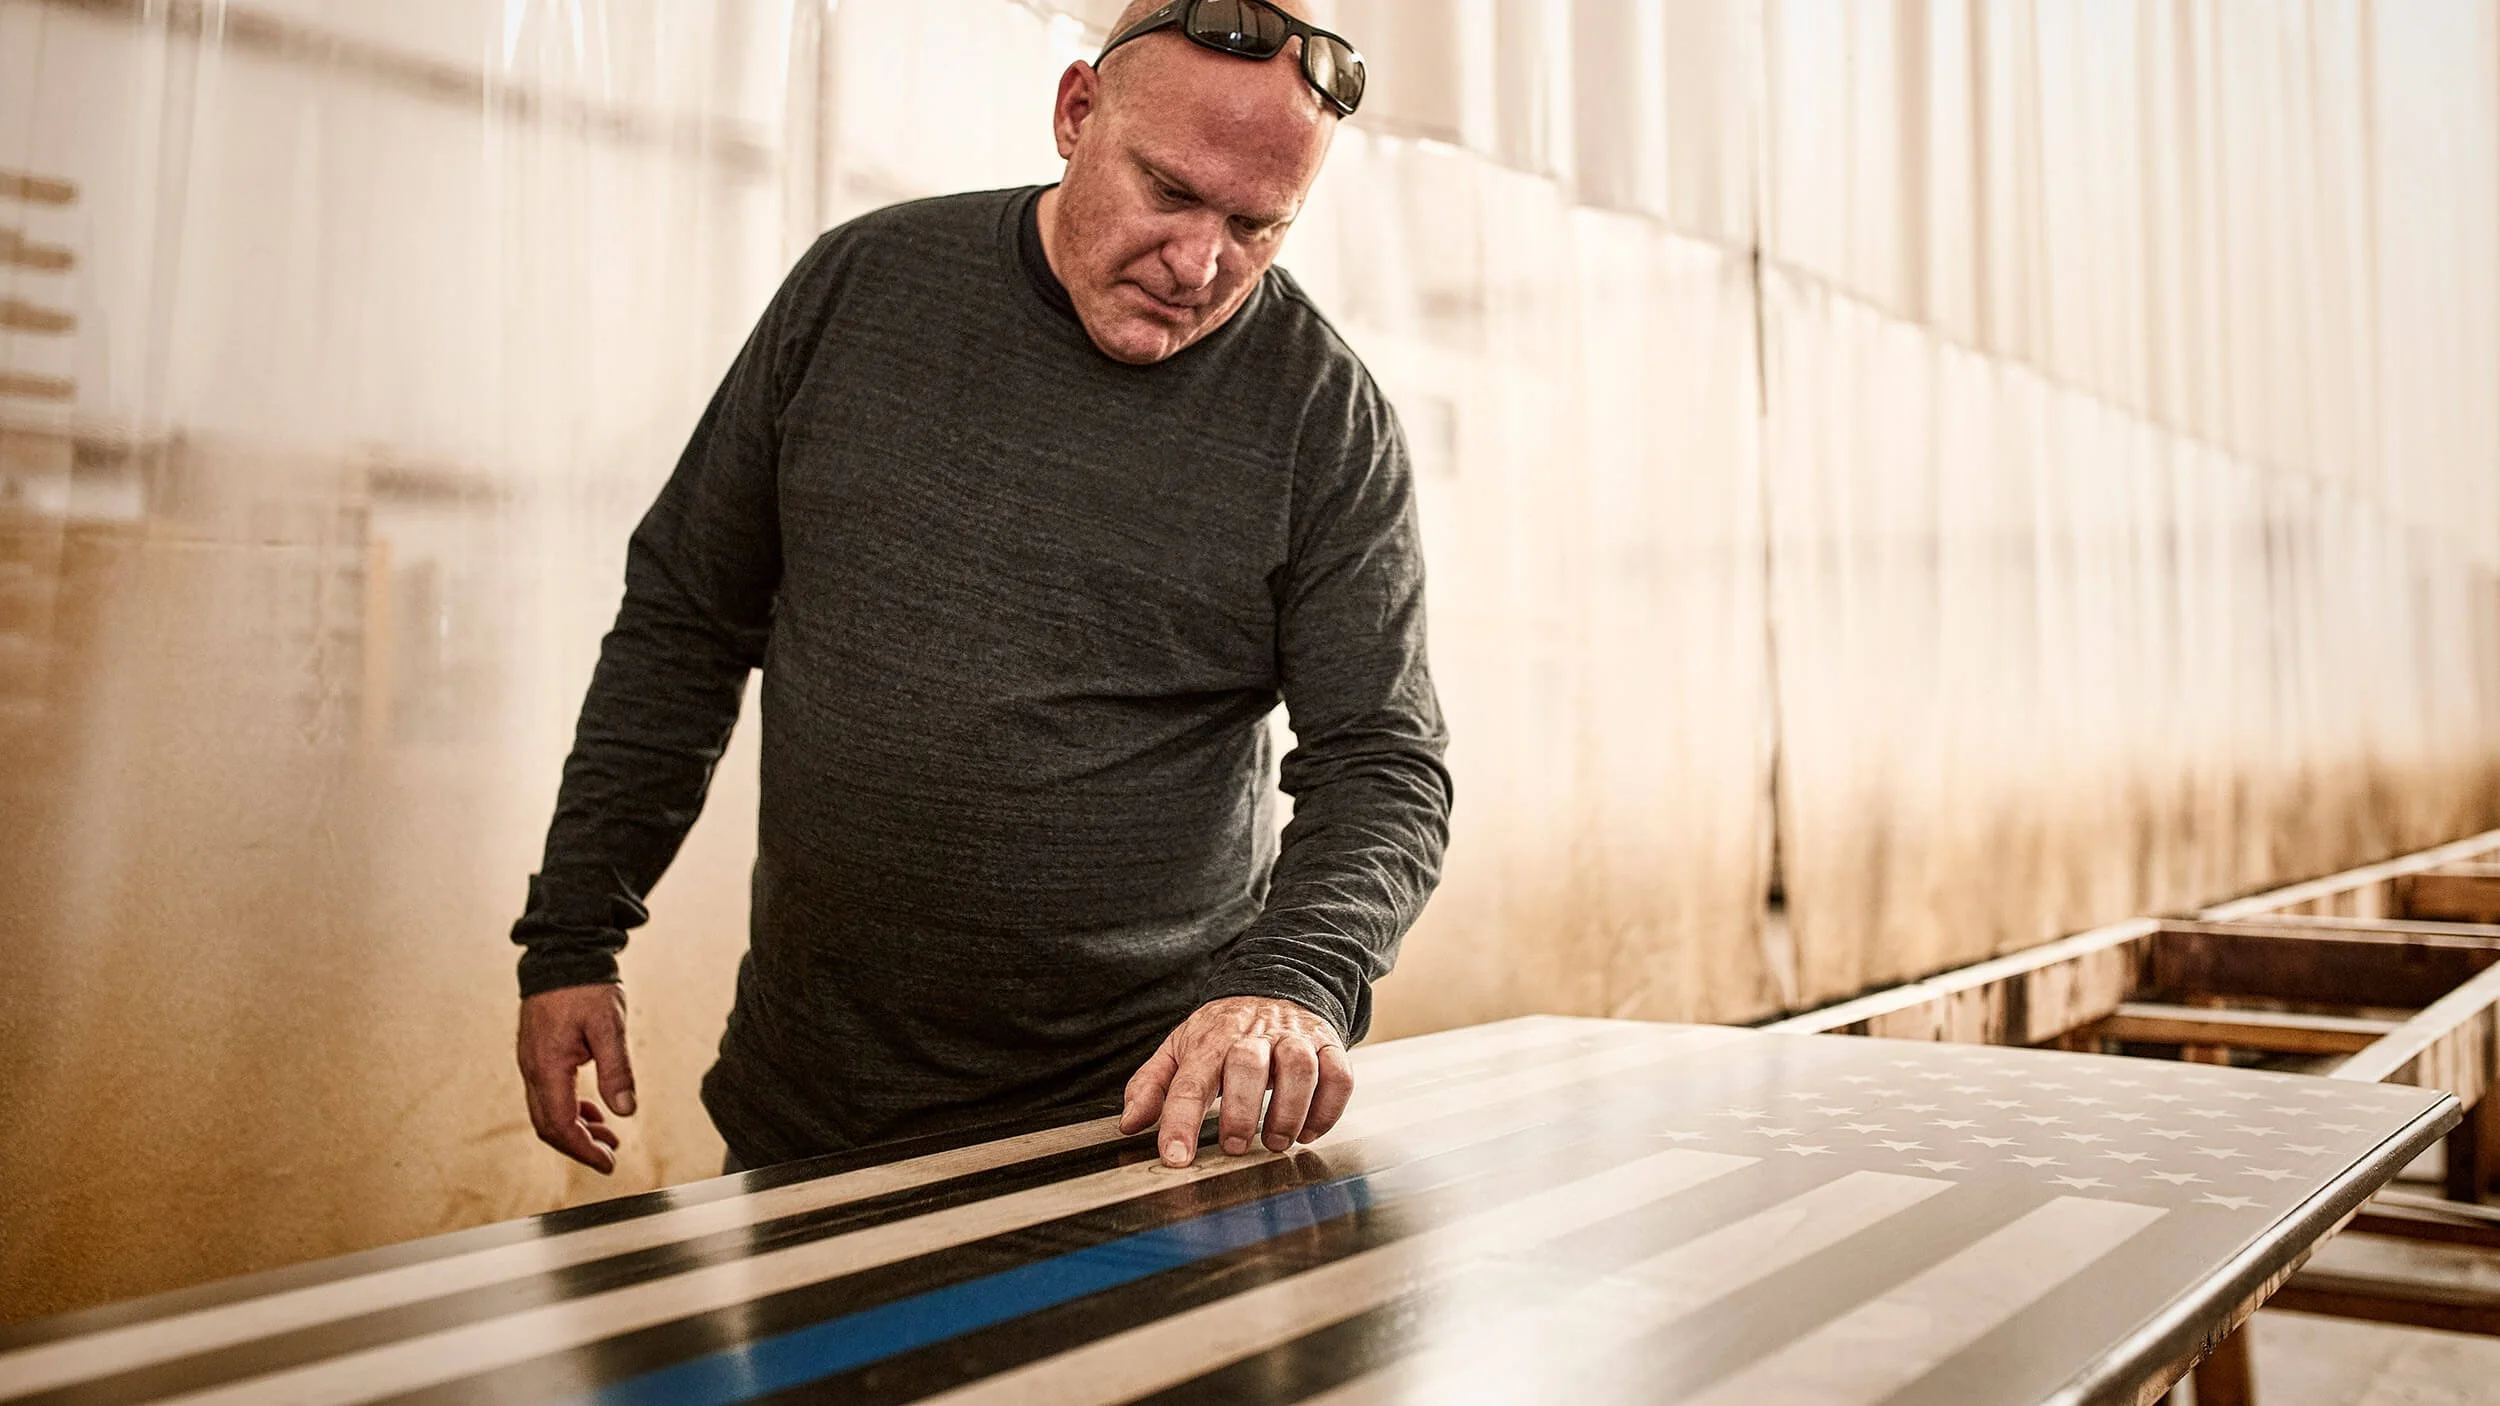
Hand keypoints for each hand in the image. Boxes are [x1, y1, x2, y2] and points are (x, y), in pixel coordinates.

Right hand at [516, 982, 636, 1173]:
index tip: (608, 1163)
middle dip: (579, 1145)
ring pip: (547, 1110)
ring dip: (577, 1128)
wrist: (562, 952)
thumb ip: (616, 1069)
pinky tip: (594, 1110)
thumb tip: (625, 1110)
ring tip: (609, 1136)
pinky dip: (570, 1108)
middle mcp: (532, 1068)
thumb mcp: (609, 1026)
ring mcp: (531, 1061)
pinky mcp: (537, 1053)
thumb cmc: (586, 986)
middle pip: (548, 1124)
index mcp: (547, 1066)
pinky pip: (548, 1093)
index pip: (560, 1124)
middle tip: (610, 1155)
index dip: (584, 1149)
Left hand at [1120, 996, 1353, 1167]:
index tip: (1175, 1158)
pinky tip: (1309, 1130)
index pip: (1190, 1081)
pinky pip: (1339, 1076)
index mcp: (1210, 1038)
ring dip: (1289, 1113)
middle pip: (1248, 1066)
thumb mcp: (1179, 1049)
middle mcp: (1254, 1034)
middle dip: (1241, 1113)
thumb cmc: (1222, 1031)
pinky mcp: (1328, 1045)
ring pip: (1300, 1069)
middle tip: (1235, 1147)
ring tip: (1277, 1142)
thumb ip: (1152, 1085)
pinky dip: (1328, 1109)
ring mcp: (1295, 1038)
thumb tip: (1130, 1123)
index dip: (1180, 1122)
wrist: (1273, 987)